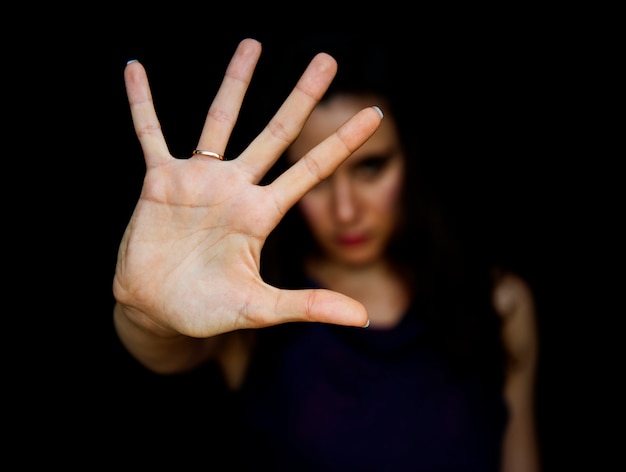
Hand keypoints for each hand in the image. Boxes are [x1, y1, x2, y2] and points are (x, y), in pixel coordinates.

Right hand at [113, 39, 380, 337]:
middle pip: (275, 133)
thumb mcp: (258, 308)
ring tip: (253, 43)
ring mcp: (199, 180)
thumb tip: (363, 318)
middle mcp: (236, 188)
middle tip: (327, 59)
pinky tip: (135, 70)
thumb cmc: (207, 310)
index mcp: (261, 214)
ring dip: (235, 83)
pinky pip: (149, 134)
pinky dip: (142, 105)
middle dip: (301, 97)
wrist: (156, 309)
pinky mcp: (160, 181)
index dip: (341, 142)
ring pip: (219, 121)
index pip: (311, 170)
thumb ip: (307, 306)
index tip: (375, 114)